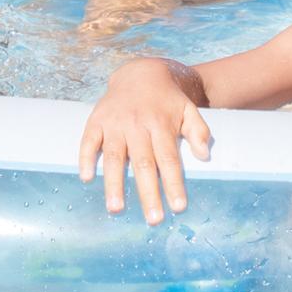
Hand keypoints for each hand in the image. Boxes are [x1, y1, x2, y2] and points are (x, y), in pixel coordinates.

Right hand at [77, 61, 211, 223]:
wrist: (141, 72)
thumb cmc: (167, 100)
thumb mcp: (189, 109)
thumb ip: (198, 131)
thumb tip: (204, 155)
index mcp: (161, 125)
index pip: (169, 159)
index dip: (174, 183)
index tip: (179, 207)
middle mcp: (137, 125)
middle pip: (143, 164)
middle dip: (148, 193)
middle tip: (153, 219)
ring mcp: (115, 123)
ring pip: (114, 157)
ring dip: (114, 184)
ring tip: (116, 209)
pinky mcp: (96, 120)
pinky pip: (89, 141)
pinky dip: (86, 158)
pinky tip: (86, 178)